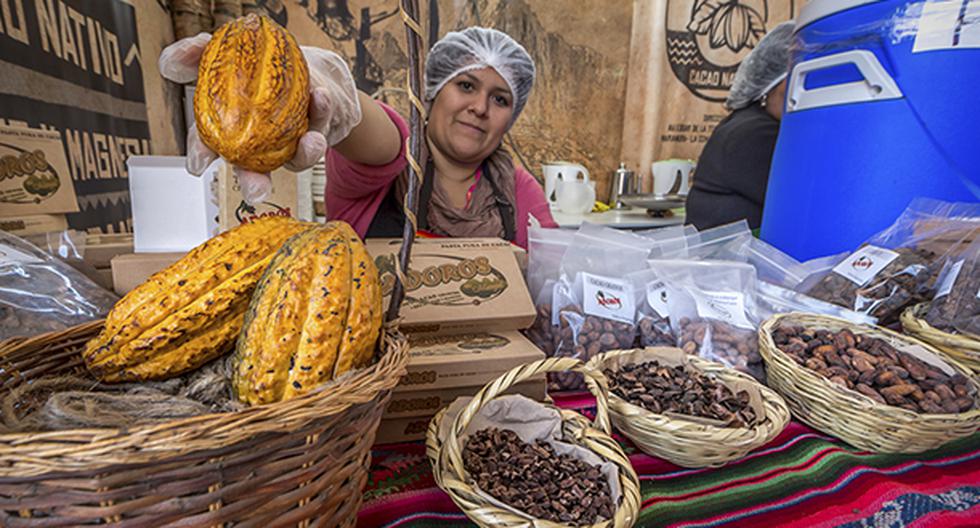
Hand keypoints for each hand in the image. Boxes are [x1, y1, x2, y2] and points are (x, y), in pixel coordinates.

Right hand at [158, 34, 361, 203]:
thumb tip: (169, 64)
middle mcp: (258, 144)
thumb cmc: (253, 66)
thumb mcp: (220, 54)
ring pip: (296, 158)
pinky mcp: (317, 129)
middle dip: (254, 181)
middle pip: (252, 170)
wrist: (301, 64)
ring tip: (310, 140)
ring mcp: (290, 141)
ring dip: (304, 153)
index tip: (198, 165)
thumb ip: (194, 55)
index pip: (207, 144)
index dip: (200, 154)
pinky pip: (321, 126)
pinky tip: (319, 97)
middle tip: (256, 189)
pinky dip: (322, 112)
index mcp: (228, 128)